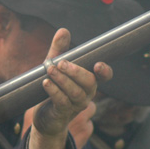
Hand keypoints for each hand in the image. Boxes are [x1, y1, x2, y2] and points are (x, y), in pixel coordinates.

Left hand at [28, 28, 111, 148]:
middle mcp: (86, 94)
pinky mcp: (63, 113)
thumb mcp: (54, 66)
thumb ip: (59, 50)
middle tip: (61, 62)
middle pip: (89, 83)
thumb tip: (63, 30)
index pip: (104, 76)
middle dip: (76, 72)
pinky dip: (54, 91)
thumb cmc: (52, 89)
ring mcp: (76, 105)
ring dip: (63, 80)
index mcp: (88, 81)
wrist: (44, 118)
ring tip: (50, 70)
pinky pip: (62, 102)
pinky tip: (46, 83)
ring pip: (76, 93)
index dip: (104, 71)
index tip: (98, 65)